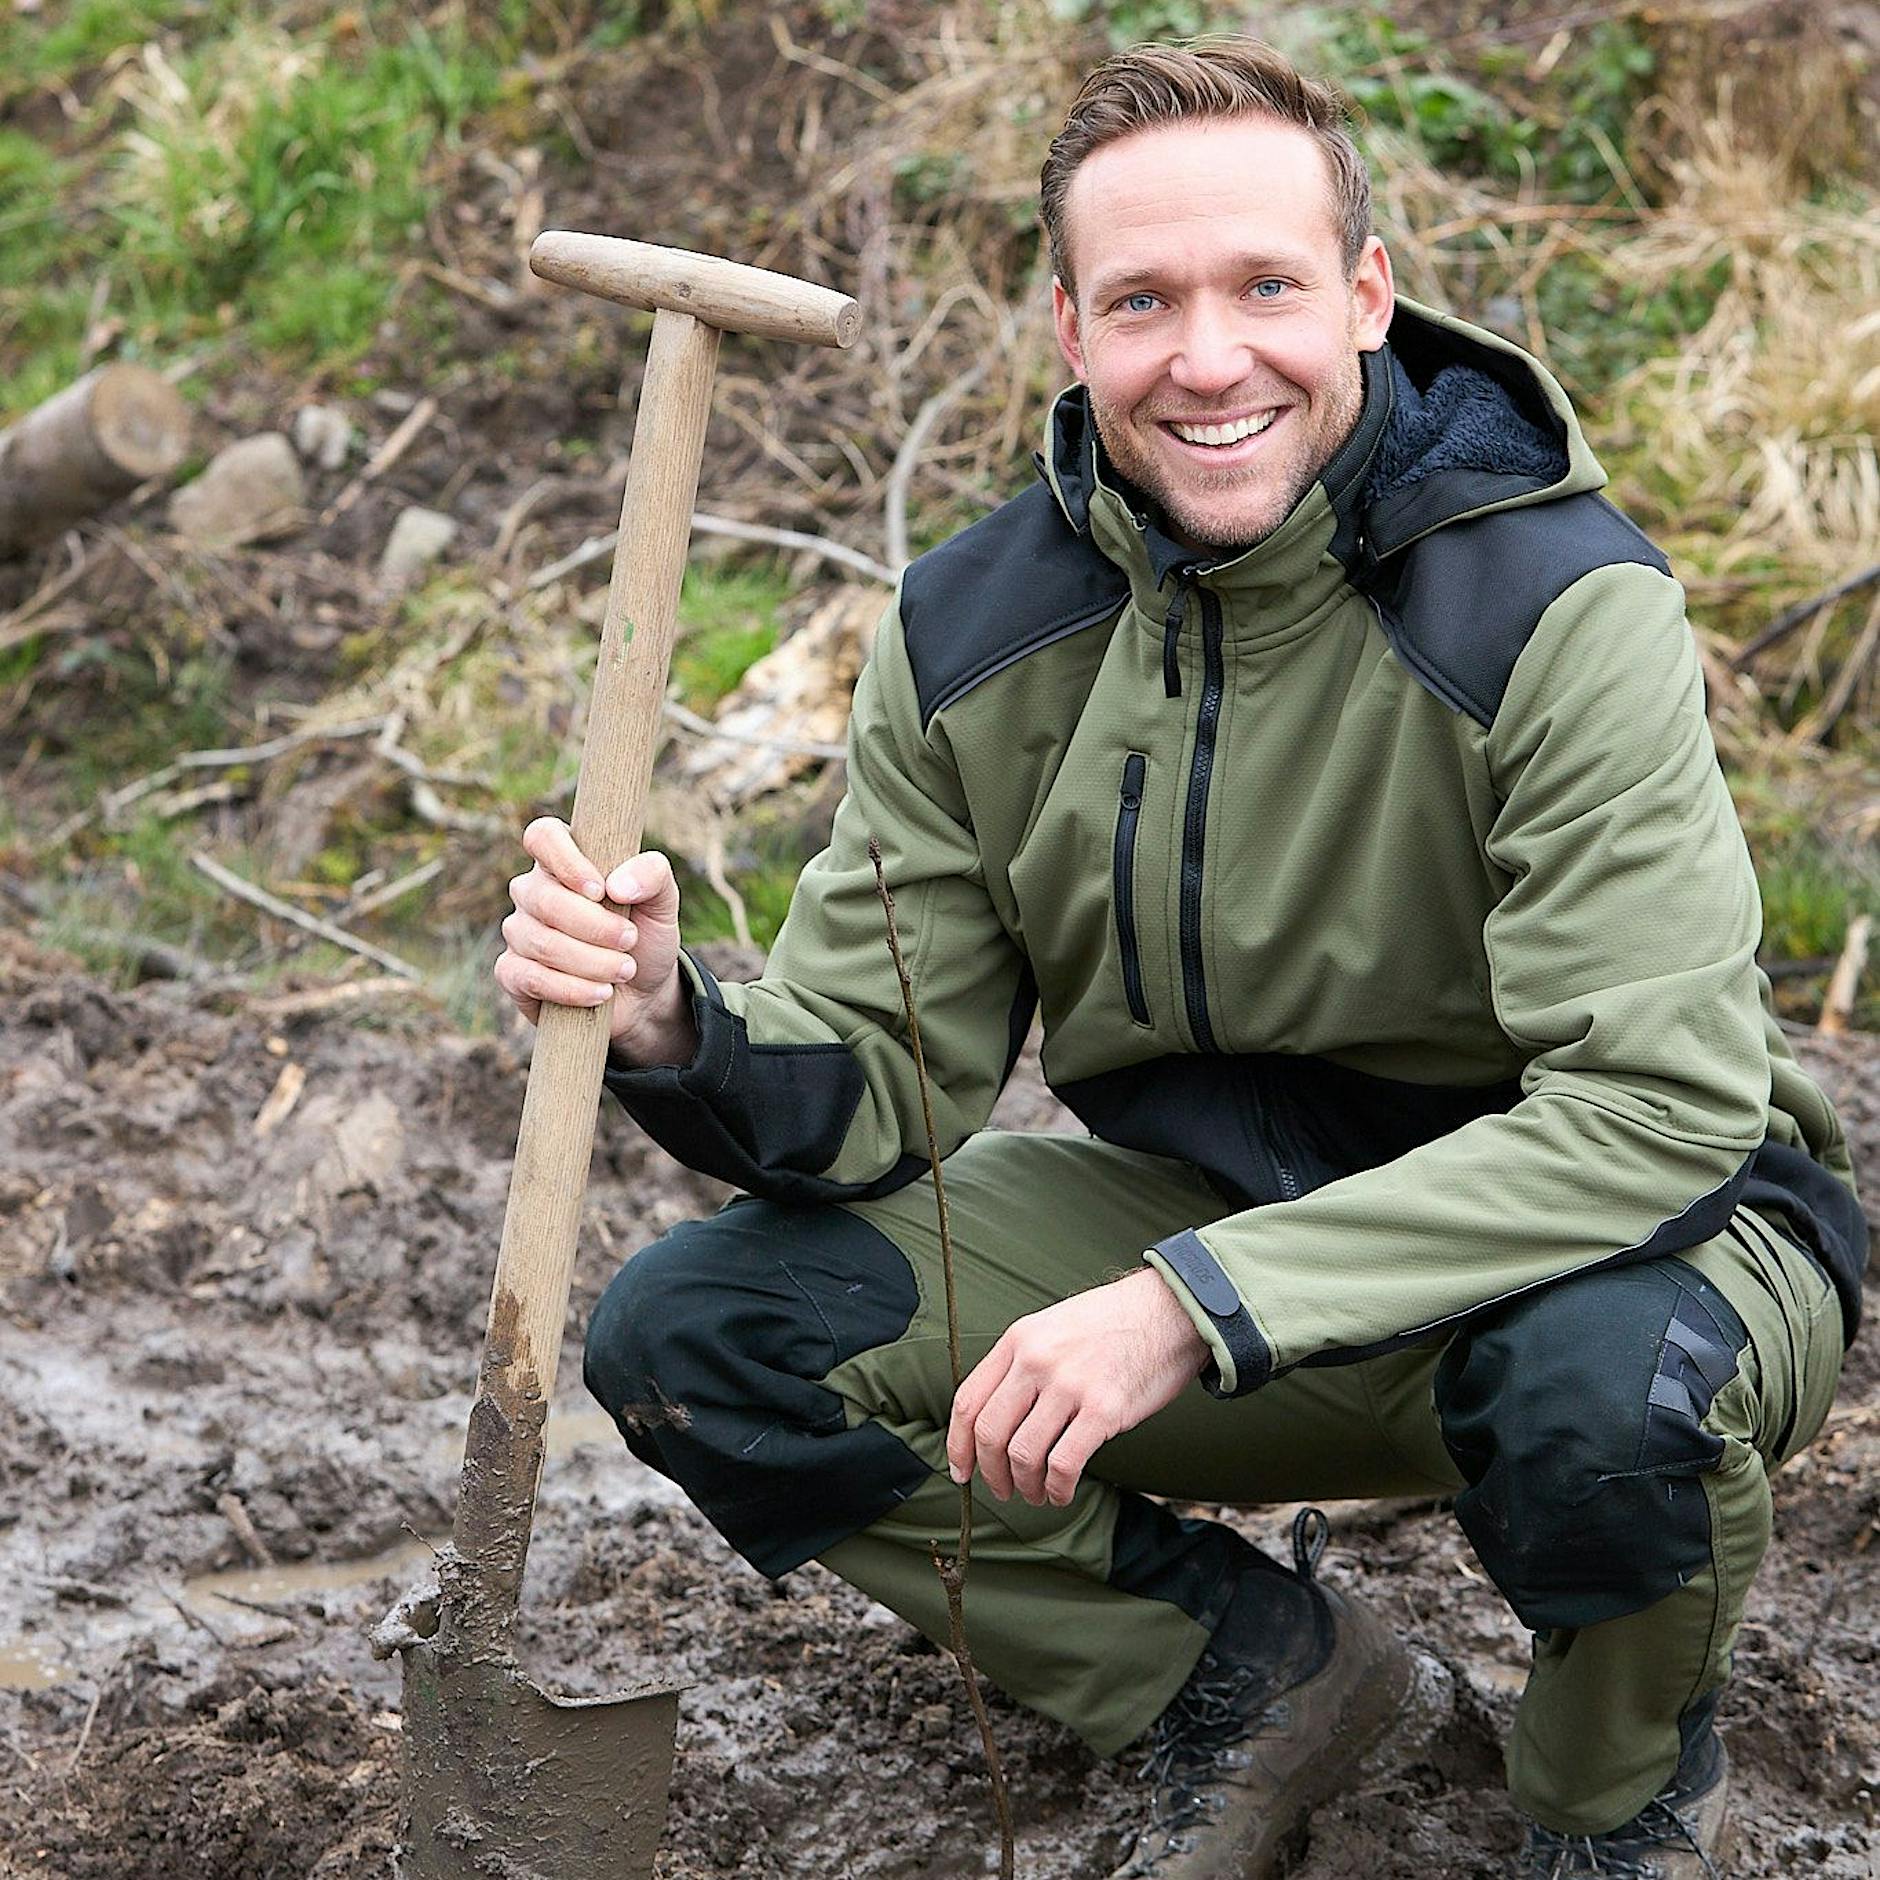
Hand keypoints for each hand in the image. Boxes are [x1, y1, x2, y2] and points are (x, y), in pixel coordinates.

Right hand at [494, 816, 694, 1063]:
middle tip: (630, 939)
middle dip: (594, 925)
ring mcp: (519, 932)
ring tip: (625, 970)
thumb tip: (618, 885)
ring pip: (539, 941)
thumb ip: (653, 875)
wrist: (641, 992)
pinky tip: (600, 993)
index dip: (566, 860)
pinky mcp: (513, 973)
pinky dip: (569, 988)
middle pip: (545, 898)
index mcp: (563, 861)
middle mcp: (533, 892)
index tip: (601, 890)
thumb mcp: (663, 902)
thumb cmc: (644, 935)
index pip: (543, 837)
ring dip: (590, 960)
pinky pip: (526, 977)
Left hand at [945, 1268, 1208, 1507]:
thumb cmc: (1112, 1324)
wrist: (1168, 1311)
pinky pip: (1064, 1463)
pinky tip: (1061, 1493)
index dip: (958, 1444)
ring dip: (1025, 1485)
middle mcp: (1037, 1360)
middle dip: (990, 1472)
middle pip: (990, 1433)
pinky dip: (1057, 1488)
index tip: (961, 1469)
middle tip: (1001, 1489)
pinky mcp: (1104, 1409)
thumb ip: (1021, 1365)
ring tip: (1035, 1494)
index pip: (968, 1401)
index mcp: (1018, 1340)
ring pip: (1023, 1454)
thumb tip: (994, 1418)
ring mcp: (1069, 1385)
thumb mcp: (1052, 1327)